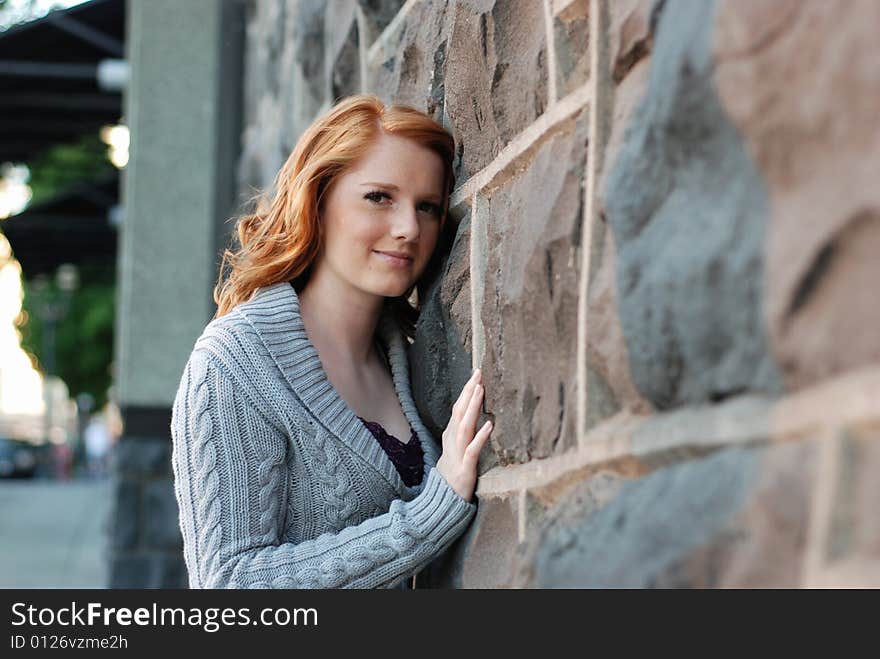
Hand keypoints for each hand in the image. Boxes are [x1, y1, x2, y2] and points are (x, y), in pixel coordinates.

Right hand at [435, 368, 493, 502]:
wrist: (443, 501)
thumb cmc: (453, 474)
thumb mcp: (455, 449)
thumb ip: (462, 432)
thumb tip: (471, 416)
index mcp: (451, 436)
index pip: (458, 408)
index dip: (466, 391)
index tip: (476, 375)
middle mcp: (452, 441)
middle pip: (459, 412)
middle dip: (468, 392)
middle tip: (478, 373)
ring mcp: (458, 454)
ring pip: (464, 426)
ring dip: (472, 407)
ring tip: (480, 390)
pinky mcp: (465, 469)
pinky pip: (473, 450)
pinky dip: (480, 437)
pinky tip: (489, 425)